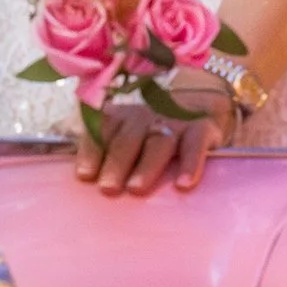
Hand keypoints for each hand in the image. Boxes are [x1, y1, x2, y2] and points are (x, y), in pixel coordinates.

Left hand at [74, 95, 232, 197]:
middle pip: (128, 139)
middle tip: (108, 188)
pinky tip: (184, 184)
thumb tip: (88, 181)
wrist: (202, 98)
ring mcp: (174, 121)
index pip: (102, 132)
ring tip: (136, 189)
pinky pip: (195, 146)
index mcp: (122, 117)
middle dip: (117, 163)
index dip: (92, 152)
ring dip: (146, 166)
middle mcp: (145, 117)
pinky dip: (190, 164)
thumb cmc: (156, 128)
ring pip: (158, 143)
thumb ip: (110, 150)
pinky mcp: (202, 128)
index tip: (84, 175)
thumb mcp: (131, 132)